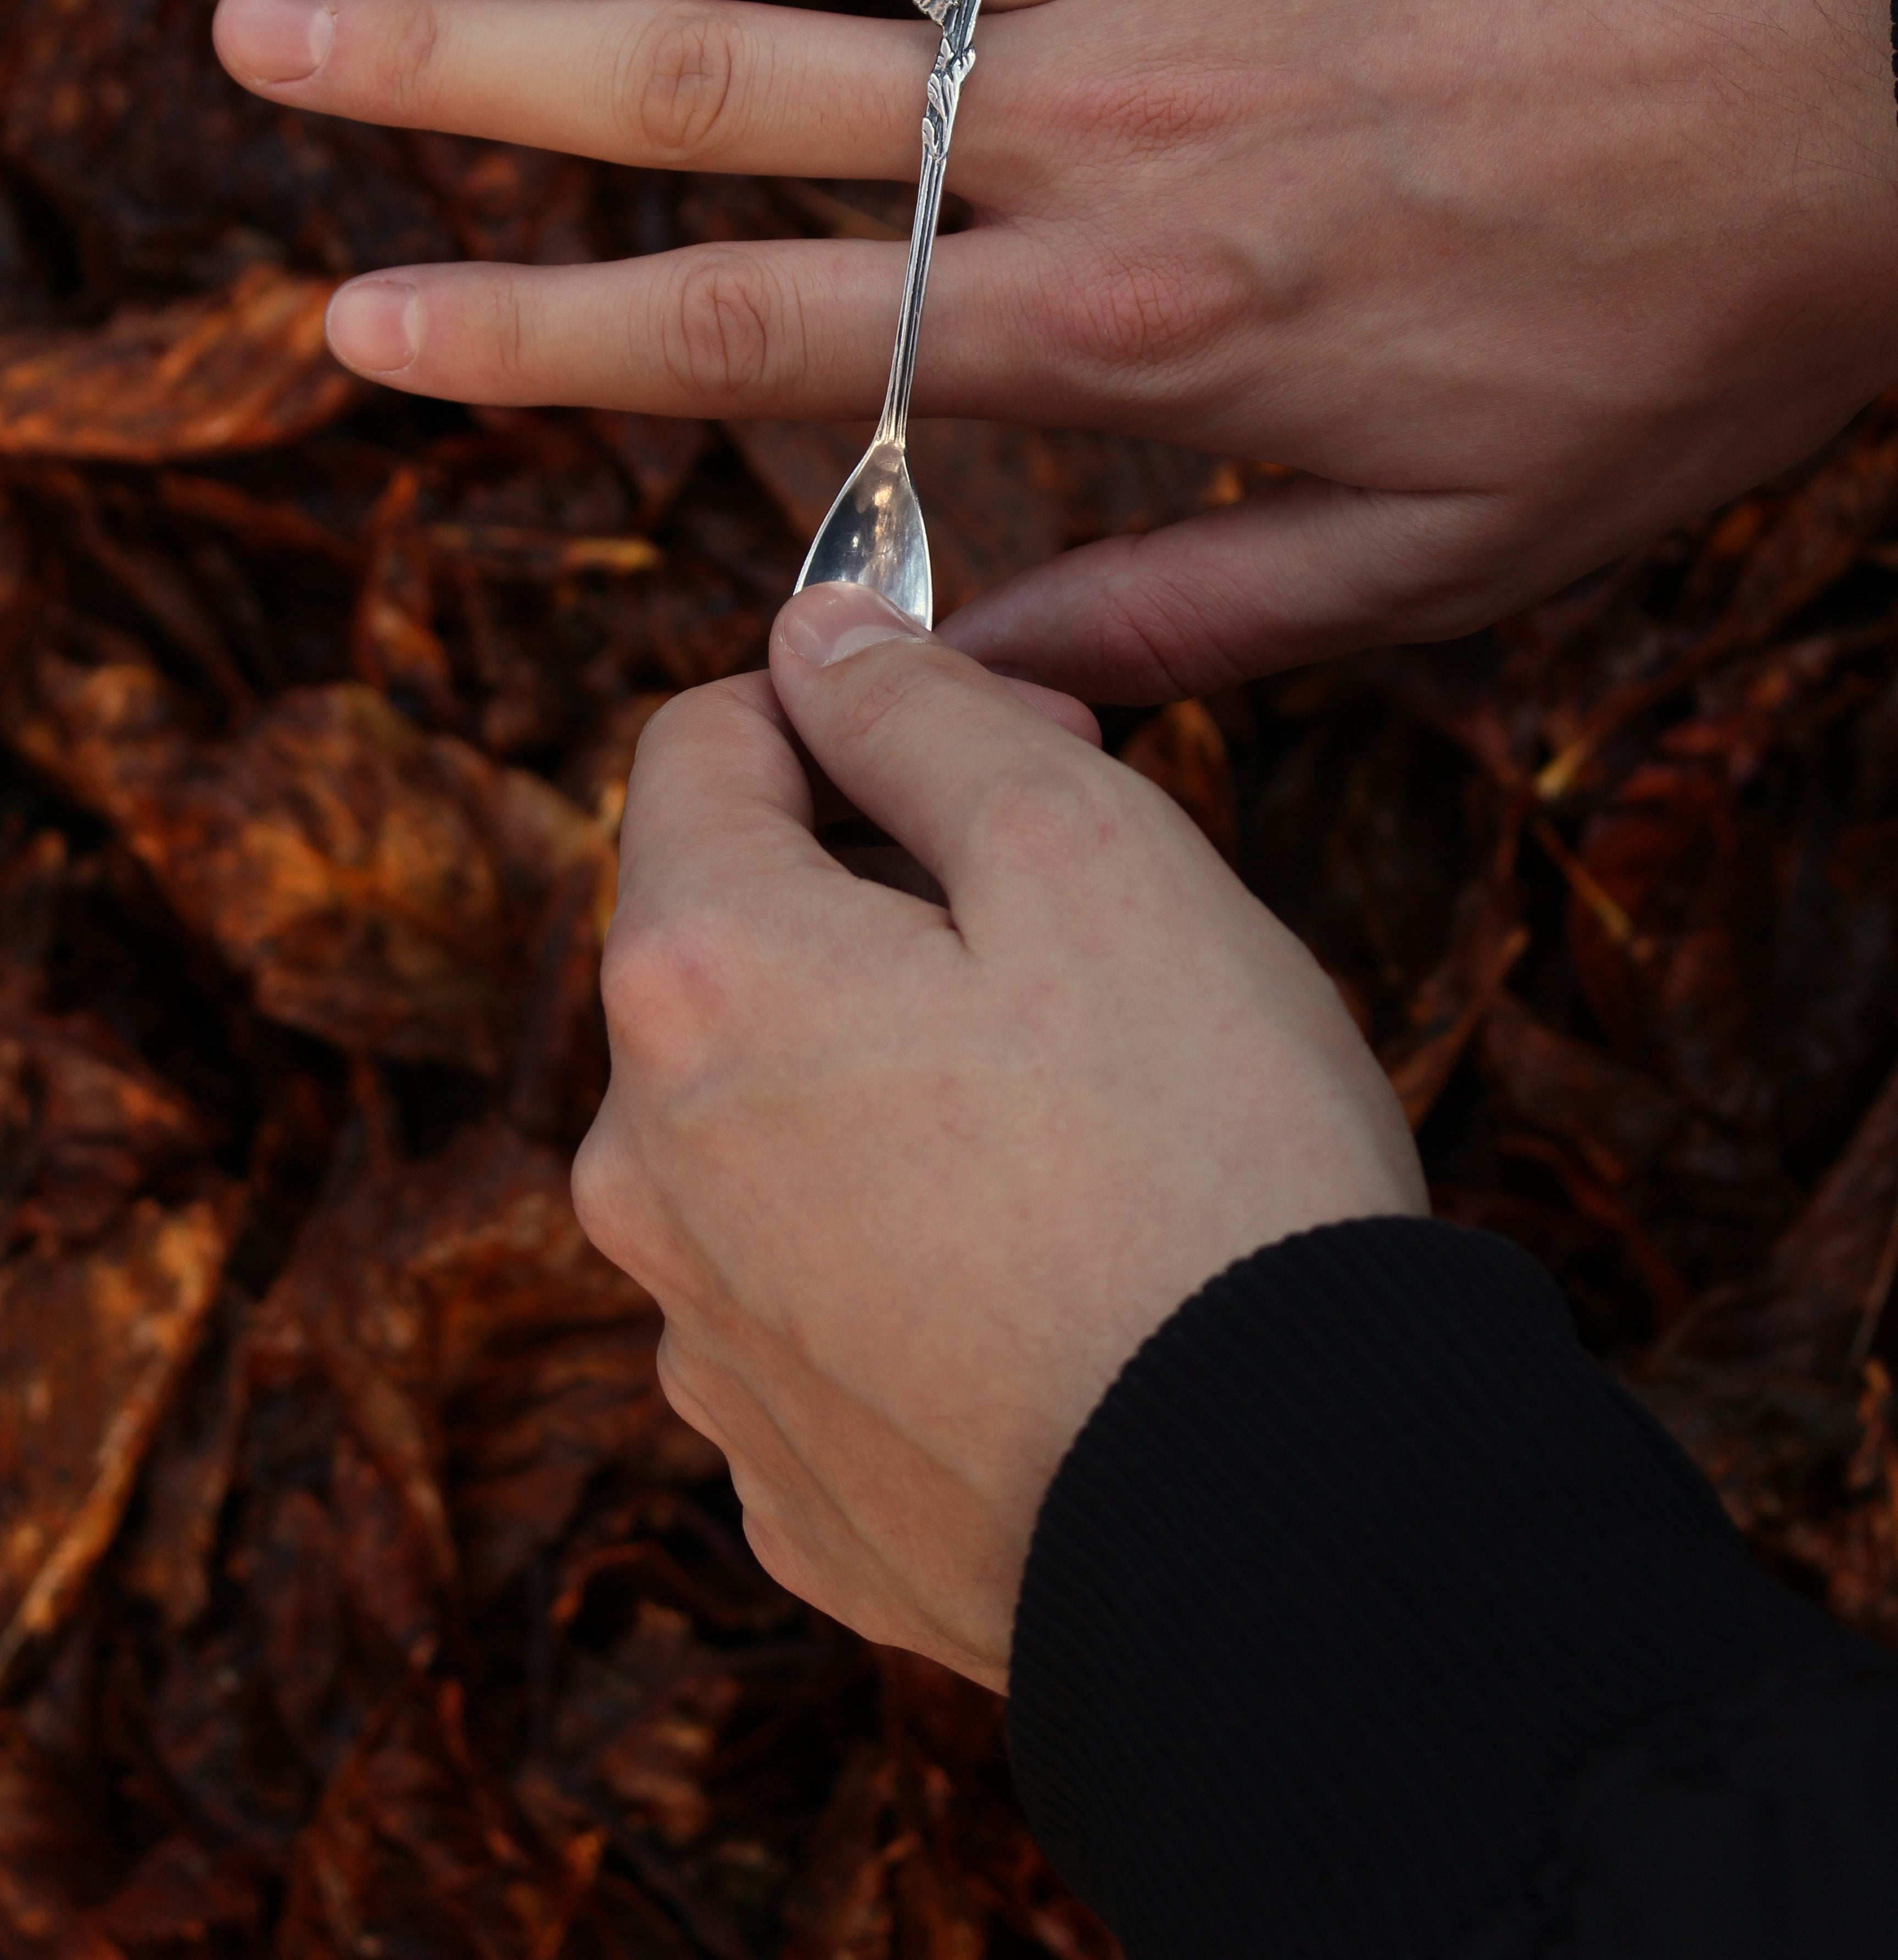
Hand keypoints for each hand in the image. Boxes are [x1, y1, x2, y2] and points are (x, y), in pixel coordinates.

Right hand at [213, 0, 1897, 699]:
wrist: (1883, 90)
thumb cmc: (1668, 339)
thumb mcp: (1450, 558)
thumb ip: (1194, 619)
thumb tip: (968, 671)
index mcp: (1123, 324)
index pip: (755, 333)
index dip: (530, 336)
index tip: (355, 327)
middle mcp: (1094, 118)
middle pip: (719, 92)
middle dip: (466, 72)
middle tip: (259, 34)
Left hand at [568, 583, 1423, 1687]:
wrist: (1279, 1524)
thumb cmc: (1199, 1161)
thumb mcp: (1086, 849)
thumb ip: (919, 715)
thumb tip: (814, 643)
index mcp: (698, 982)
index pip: (701, 742)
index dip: (856, 703)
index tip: (999, 736)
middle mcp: (642, 1167)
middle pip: (731, 941)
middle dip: (880, 892)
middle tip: (1080, 921)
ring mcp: (703, 1339)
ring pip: (770, 1122)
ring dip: (887, 1074)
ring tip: (1081, 1120)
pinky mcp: (784, 1472)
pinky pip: (814, 1293)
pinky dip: (901, 1246)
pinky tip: (1047, 1270)